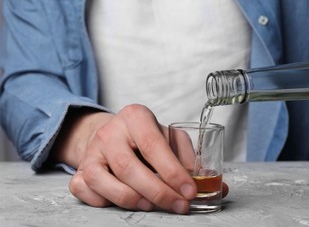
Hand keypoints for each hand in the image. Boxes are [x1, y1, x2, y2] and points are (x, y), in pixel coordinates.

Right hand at [51, 104, 198, 213]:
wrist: (113, 135)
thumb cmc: (146, 138)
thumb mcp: (170, 138)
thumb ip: (189, 159)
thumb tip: (214, 185)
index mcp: (135, 117)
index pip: (153, 146)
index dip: (173, 172)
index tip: (189, 191)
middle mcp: (109, 131)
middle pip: (129, 167)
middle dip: (157, 192)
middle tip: (178, 205)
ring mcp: (91, 151)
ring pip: (103, 181)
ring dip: (131, 199)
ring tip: (152, 205)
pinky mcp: (79, 169)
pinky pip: (85, 191)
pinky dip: (104, 201)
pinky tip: (124, 200)